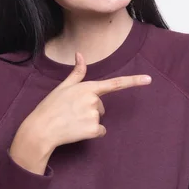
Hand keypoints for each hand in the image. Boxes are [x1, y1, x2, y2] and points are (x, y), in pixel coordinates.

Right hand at [11, 52, 151, 163]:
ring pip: (99, 119)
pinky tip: (77, 131)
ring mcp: (94, 115)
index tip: (149, 79)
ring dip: (88, 122)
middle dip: (90, 110)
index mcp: (88, 88)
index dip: (134, 81)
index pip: (115, 83)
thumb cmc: (50, 107)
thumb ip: (77, 73)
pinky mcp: (93, 129)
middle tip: (72, 112)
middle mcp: (94, 100)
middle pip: (101, 106)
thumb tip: (80, 54)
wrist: (40, 130)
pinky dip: (91, 133)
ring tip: (72, 121)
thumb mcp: (63, 87)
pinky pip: (100, 132)